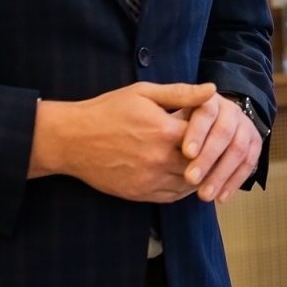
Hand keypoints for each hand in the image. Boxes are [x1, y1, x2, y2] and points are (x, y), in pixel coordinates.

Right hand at [28, 82, 216, 201]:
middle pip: (202, 164)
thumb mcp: (144, 93)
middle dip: (210, 155)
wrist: (72, 139)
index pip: (208, 136)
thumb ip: (181, 93)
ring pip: (191, 183)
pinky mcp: (140, 194)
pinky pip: (173, 197)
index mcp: (165, 131)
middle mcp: (160, 159)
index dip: (214, 131)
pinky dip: (183, 188)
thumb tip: (212, 89)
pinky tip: (184, 175)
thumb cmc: (108, 111)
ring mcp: (150, 180)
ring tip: (200, 161)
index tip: (213, 126)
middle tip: (213, 147)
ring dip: (199, 173)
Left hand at [178, 94, 264, 201]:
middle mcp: (231, 111)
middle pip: (224, 133)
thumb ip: (177, 98)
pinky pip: (249, 164)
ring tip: (204, 195)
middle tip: (191, 179)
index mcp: (210, 100)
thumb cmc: (174, 119)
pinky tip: (221, 197)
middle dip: (208, 158)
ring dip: (222, 175)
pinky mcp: (253, 144)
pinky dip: (235, 182)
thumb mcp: (169, 104)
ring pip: (238, 150)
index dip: (198, 133)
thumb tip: (195, 99)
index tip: (186, 153)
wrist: (201, 125)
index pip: (206, 113)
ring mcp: (245, 127)